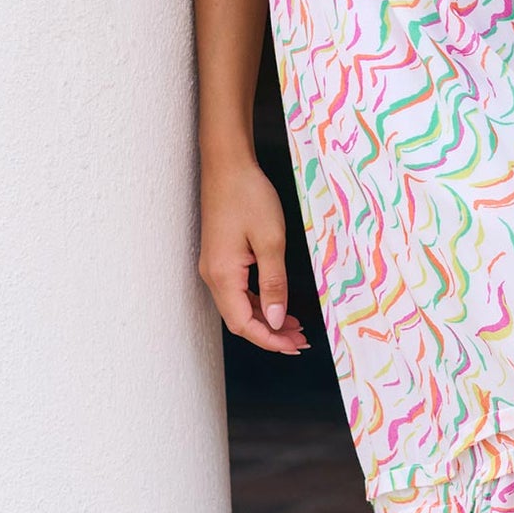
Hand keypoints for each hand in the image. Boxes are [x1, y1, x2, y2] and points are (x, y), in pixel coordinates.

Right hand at [199, 155, 311, 354]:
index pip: (244, 324)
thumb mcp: (270, 241)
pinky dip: (258, 301)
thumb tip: (274, 320)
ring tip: (295, 326)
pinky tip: (277, 303)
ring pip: (239, 306)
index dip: (269, 340)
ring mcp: (214, 267)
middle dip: (270, 334)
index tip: (295, 347)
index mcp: (222, 276)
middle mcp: (213, 277)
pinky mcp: (220, 258)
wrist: (227, 166)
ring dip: (265, 319)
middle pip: (240, 320)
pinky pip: (238, 291)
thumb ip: (273, 283)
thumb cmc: (249, 196)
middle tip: (300, 340)